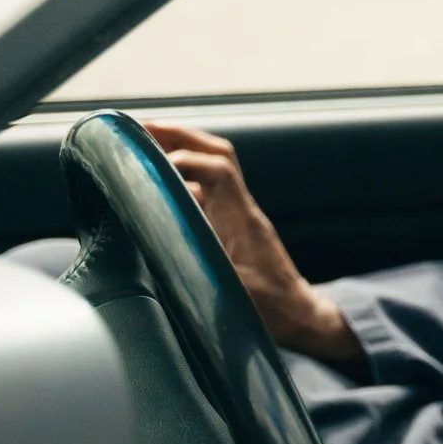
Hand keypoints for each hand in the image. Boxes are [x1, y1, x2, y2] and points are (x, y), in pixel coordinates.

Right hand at [141, 120, 361, 371]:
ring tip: (144, 144)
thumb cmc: (272, 308)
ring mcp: (238, 216)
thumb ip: (205, 269)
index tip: (154, 159)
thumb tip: (168, 251)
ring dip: (182, 151)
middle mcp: (241, 210)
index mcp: (242, 220)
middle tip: (142, 127)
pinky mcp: (233, 227)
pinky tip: (159, 184)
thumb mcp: (234, 294)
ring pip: (213, 168)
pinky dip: (183, 179)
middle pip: (217, 155)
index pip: (221, 170)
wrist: (300, 316)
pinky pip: (208, 190)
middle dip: (181, 136)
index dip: (188, 158)